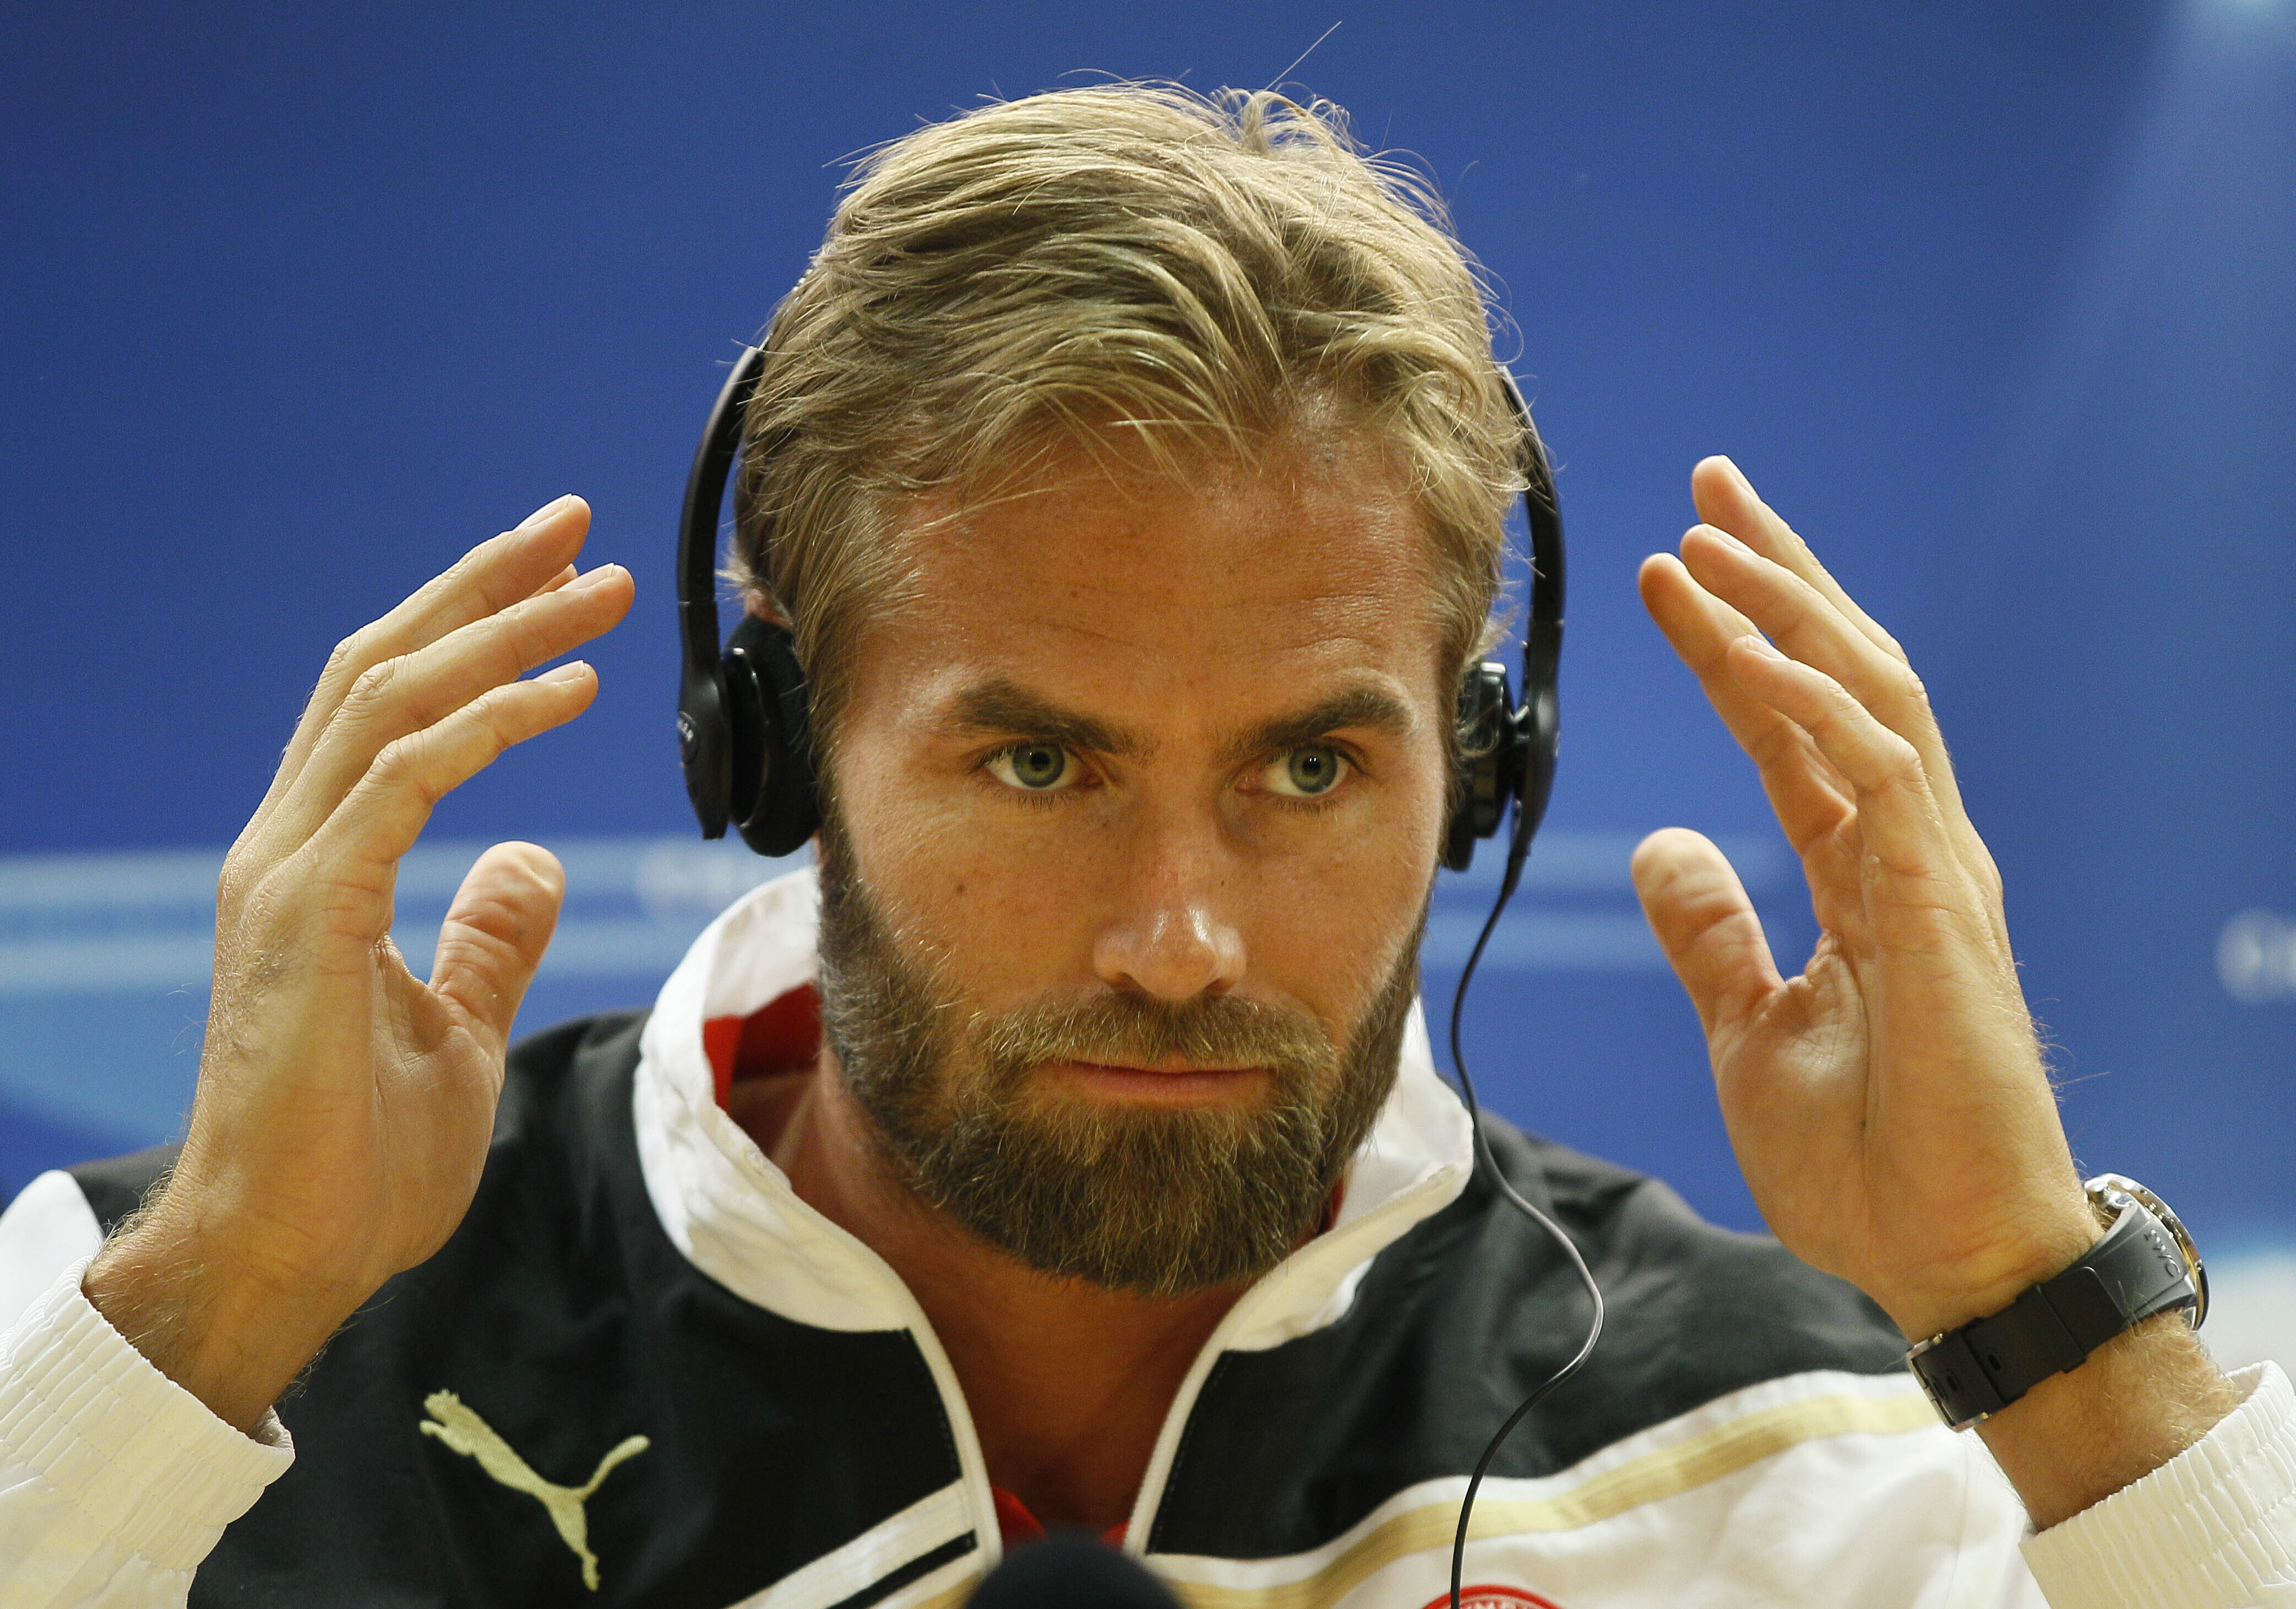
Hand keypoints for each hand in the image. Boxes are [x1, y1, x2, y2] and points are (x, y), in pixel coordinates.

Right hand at [83, 496, 632, 1430]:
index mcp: (318, 862)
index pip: (387, 704)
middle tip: (575, 525)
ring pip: (390, 702)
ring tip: (598, 594)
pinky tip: (565, 691)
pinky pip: (401, 783)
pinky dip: (486, 725)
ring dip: (499, 635)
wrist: (284, 1258)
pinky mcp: (307, 915)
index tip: (559, 578)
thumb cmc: (359, 1162)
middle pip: (382, 669)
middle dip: (479, 587)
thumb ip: (488, 938)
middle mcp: (286, 844)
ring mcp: (286, 873)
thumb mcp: (455, 1028)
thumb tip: (534, 862)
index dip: (468, 627)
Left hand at [1632, 459, 2238, 1526]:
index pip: (1795, 723)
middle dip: (1777, 575)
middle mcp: (1907, 847)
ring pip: (1866, 697)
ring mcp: (1934, 871)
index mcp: (1864, 869)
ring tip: (1703, 537)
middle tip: (1708, 487)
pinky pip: (1876, 775)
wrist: (1945, 1254)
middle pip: (1844, 672)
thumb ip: (1713, 932)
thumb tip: (1665, 846)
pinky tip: (1751, 651)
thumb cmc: (1866, 1157)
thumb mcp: (1751, 1028)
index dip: (1735, 640)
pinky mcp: (1944, 909)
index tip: (1674, 569)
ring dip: (1784, 611)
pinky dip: (1812, 706)